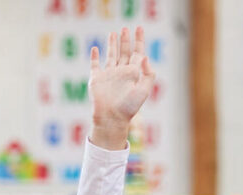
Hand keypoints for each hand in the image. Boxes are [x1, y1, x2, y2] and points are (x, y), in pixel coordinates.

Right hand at [89, 26, 155, 149]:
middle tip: (126, 28)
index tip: (139, 28)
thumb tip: (145, 57)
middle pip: (125, 52)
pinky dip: (95, 56)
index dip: (139, 40)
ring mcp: (109, 75)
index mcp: (133, 74)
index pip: (138, 53)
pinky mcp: (96, 79)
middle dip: (126, 40)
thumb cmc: (128, 108)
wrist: (111, 118)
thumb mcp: (143, 91)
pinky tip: (95, 49)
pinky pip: (95, 65)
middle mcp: (121, 72)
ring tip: (113, 33)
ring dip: (112, 44)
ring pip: (111, 55)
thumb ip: (147, 74)